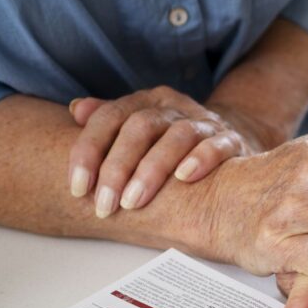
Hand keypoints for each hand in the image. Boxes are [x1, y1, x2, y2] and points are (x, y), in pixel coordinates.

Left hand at [67, 87, 260, 217]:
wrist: (229, 141)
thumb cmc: (171, 143)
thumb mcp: (139, 129)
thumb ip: (107, 121)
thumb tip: (76, 110)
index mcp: (146, 102)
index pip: (110, 117)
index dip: (89, 150)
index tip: (78, 188)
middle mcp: (174, 108)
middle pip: (141, 127)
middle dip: (118, 167)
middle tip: (105, 205)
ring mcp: (205, 123)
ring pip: (177, 136)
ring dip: (152, 169)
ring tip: (134, 202)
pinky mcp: (231, 141)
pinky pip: (217, 145)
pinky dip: (201, 158)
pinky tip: (184, 178)